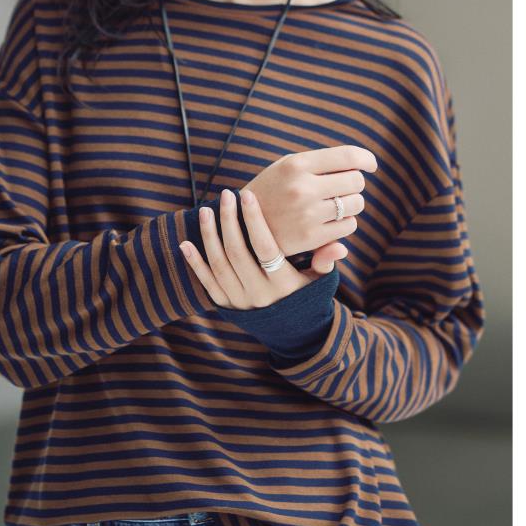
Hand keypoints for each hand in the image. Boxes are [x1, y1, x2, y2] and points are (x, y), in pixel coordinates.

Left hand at [178, 188, 333, 309]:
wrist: (290, 331)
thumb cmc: (307, 295)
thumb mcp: (320, 282)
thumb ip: (326, 261)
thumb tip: (340, 246)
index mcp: (282, 283)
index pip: (265, 247)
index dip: (254, 220)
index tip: (247, 195)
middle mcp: (258, 293)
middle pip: (237, 251)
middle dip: (230, 220)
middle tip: (226, 194)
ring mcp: (239, 300)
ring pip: (219, 263)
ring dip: (209, 235)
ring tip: (207, 210)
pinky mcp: (225, 305)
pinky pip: (206, 282)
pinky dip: (194, 262)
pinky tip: (185, 243)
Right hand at [243, 145, 377, 272]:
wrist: (242, 225)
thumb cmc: (272, 190)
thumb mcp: (287, 167)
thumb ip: (323, 162)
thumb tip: (363, 167)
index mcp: (296, 164)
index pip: (347, 156)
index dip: (366, 158)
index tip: (370, 164)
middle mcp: (302, 188)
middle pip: (356, 181)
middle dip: (354, 184)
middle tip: (341, 189)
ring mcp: (306, 214)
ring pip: (356, 204)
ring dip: (351, 204)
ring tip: (333, 205)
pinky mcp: (310, 237)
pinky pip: (348, 225)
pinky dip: (345, 223)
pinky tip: (329, 221)